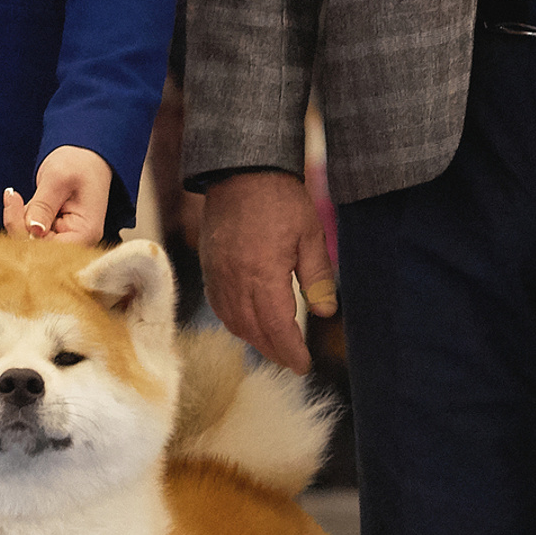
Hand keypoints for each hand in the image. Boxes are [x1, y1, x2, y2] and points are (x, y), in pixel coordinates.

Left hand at [5, 145, 112, 245]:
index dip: (24, 233)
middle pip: (35, 250)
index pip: (48, 250)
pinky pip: (27, 236)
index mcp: (84, 233)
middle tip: (13, 196)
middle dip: (19, 224)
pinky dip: (19, 219)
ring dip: (18, 220)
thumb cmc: (79, 164)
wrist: (84, 158)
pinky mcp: (51, 235)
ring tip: (23, 196)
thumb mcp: (59, 178)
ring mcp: (63, 240)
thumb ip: (43, 205)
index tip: (13, 202)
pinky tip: (21, 203)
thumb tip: (33, 231)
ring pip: (27, 243)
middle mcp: (76, 243)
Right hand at [198, 171, 336, 375]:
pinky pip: (218, 305)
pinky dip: (234, 321)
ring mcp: (217, 273)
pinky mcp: (209, 265)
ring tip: (274, 346)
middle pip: (252, 330)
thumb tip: (326, 313)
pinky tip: (248, 323)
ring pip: (232, 321)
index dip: (290, 351)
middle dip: (273, 350)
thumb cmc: (280, 198)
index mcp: (263, 273)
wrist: (241, 169)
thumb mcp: (311, 234)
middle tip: (292, 360)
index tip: (303, 365)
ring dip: (253, 339)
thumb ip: (318, 277)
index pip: (276, 327)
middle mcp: (235, 279)